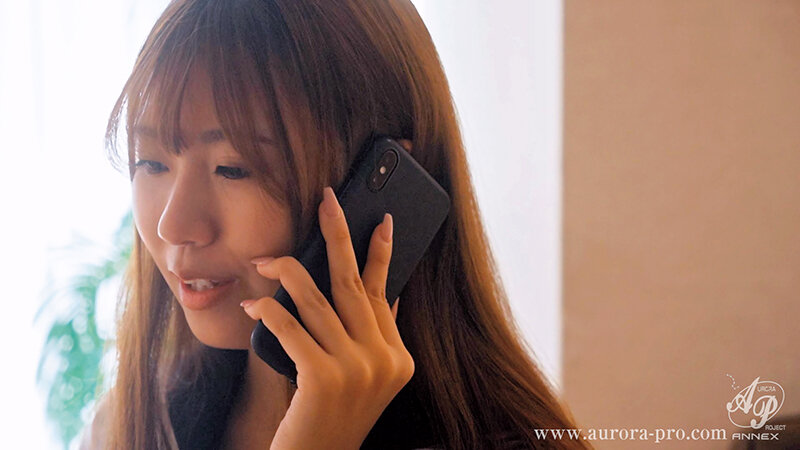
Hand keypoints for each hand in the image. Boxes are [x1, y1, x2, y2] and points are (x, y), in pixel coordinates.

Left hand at [242, 186, 413, 449]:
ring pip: (317, 301)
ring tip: (265, 260)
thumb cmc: (330, 418)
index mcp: (397, 357)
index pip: (384, 293)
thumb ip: (375, 337)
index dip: (380, 253)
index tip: (380, 219)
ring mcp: (356, 370)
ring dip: (286, 273)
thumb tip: (386, 290)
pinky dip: (268, 312)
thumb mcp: (364, 380)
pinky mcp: (323, 378)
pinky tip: (253, 306)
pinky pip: (290, 327)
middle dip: (338, 236)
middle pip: (354, 284)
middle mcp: (383, 361)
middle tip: (327, 200)